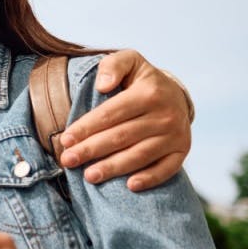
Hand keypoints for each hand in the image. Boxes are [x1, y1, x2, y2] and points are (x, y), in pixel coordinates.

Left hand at [58, 49, 191, 190]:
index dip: (86, 127)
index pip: (111, 114)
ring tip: (89, 176)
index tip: (65, 139)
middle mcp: (165, 115)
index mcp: (149, 93)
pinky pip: (167, 169)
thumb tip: (102, 84)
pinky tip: (130, 187)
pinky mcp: (182, 151)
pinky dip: (150, 179)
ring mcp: (175, 135)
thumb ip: (113, 65)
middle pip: (121, 137)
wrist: (176, 94)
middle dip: (91, 150)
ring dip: (113, 168)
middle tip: (68, 160)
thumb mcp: (130, 61)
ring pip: (140, 155)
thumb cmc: (142, 81)